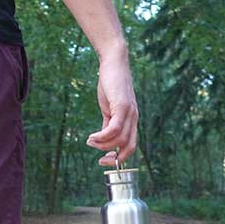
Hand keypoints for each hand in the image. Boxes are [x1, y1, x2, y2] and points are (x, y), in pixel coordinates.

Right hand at [86, 47, 138, 165]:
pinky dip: (102, 136)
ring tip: (90, 141)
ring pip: (120, 139)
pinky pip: (114, 129)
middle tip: (99, 160)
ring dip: (103, 145)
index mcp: (131, 120)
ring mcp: (130, 112)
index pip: (131, 146)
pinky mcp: (122, 106)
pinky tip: (92, 137)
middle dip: (114, 158)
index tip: (104, 161)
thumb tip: (102, 138)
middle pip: (128, 146)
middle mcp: (134, 118)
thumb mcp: (109, 107)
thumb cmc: (110, 84)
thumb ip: (107, 123)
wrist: (113, 63)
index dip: (120, 157)